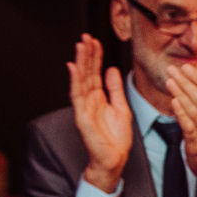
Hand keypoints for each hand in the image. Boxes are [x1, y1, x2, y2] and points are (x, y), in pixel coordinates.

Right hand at [68, 34, 132, 192]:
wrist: (114, 159)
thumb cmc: (116, 138)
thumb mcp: (121, 108)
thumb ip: (115, 89)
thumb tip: (112, 70)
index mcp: (98, 98)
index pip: (95, 73)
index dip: (95, 57)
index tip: (95, 41)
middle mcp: (89, 100)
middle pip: (87, 73)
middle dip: (86, 55)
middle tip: (86, 37)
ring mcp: (84, 108)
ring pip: (81, 81)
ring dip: (80, 63)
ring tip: (81, 46)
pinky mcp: (82, 117)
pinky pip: (77, 97)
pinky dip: (76, 82)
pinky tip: (74, 68)